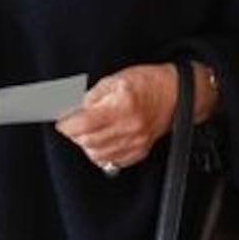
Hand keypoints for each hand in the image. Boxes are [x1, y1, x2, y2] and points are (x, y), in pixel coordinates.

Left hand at [55, 64, 178, 171]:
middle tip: (72, 126)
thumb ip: (93, 95)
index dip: (67, 124)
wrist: (176, 95)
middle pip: (88, 142)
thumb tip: (76, 109)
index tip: (62, 122)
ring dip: (86, 145)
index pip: (84, 124)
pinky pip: (111, 160)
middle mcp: (130, 127)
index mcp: (122, 106)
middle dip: (74, 135)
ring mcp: (135, 143)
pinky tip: (102, 141)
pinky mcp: (139, 152)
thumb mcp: (116, 79)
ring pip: (97, 155)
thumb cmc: (147, 83)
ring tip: (87, 133)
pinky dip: (101, 153)